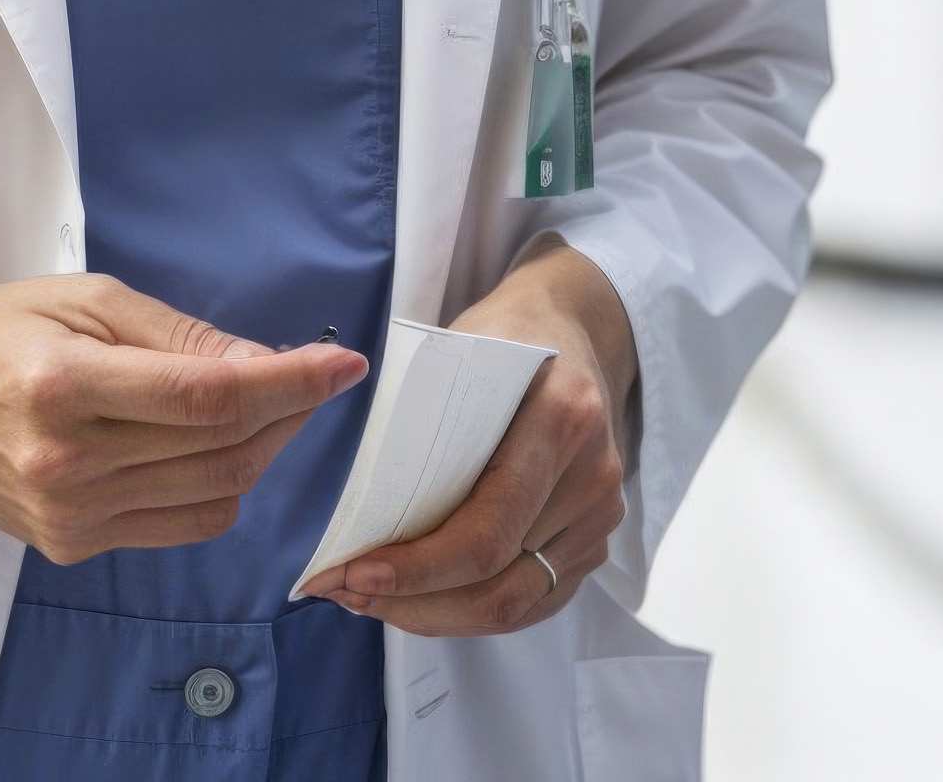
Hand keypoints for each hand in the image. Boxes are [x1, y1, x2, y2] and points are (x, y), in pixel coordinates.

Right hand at [0, 275, 363, 564]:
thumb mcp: (81, 299)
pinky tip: (214, 448)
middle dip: (286, 409)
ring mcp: (69, 516)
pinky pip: (184, 525)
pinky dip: (220, 488)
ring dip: (261, 448)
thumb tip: (265, 365)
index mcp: (62, 386)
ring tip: (266, 406)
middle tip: (309, 373)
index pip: (207, 398)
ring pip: (214, 493)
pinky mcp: (73, 547)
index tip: (343, 364)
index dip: (289, 383)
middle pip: (221, 449)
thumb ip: (176, 336)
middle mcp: (66, 462)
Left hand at [303, 241, 639, 635]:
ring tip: (370, 599)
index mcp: (560, 421)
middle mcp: (592, 478)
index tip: (353, 573)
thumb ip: (418, 412)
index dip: (417, 570)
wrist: (574, 327)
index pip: (486, 532)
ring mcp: (600, 516)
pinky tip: (420, 599)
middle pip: (500, 584)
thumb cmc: (506, 336)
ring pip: (514, 605)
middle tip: (346, 593)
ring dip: (435, 615)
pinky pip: (531, 600)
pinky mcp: (595, 541)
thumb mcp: (459, 350)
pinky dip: (470, 610)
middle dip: (415, 604)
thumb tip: (343, 489)